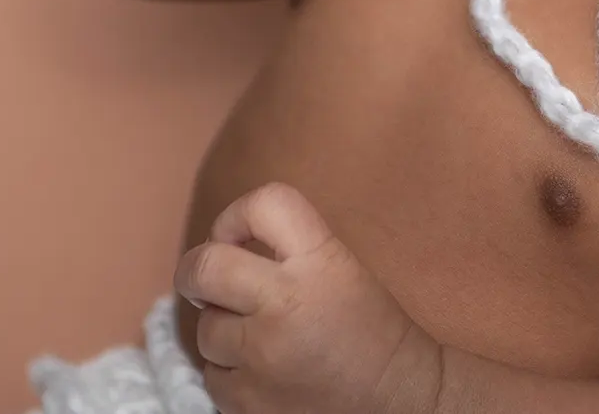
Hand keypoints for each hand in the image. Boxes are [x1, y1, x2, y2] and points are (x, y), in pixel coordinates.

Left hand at [175, 182, 442, 413]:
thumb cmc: (373, 331)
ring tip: (261, 338)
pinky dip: (231, 373)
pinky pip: (214, 377)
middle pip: (204, 267)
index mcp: (319, 261)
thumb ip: (288, 248)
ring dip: (224, 331)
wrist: (402, 401)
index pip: (263, 204)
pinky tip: (264, 373)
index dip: (236, 216)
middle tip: (206, 281)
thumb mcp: (341, 267)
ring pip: (206, 330)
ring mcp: (263, 357)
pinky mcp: (249, 403)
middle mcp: (285, 304)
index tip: (238, 236)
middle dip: (196, 271)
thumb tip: (221, 244)